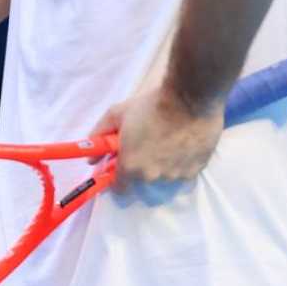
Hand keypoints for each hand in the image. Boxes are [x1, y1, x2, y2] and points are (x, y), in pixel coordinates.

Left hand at [92, 84, 223, 185]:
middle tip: (149, 146)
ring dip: (164, 166)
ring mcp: (175, 176)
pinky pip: (184, 173)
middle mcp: (152, 177)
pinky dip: (182, 163)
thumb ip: (99, 135)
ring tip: (170, 143)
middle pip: (143, 181)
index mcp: (130, 166)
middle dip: (143, 168)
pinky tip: (184, 145)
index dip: (119, 177)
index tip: (123, 166)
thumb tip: (91, 158)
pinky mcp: (196, 170)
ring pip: (165, 177)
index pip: (120, 189)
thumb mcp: (118, 113)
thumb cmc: (151, 104)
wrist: (191, 96)